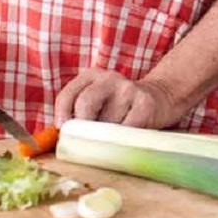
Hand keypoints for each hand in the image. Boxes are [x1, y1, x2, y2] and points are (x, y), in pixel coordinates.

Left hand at [55, 68, 184, 127]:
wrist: (159, 98)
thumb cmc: (119, 107)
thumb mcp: (97, 101)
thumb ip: (77, 114)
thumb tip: (58, 137)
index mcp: (92, 76)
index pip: (68, 96)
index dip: (62, 117)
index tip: (63, 132)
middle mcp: (109, 78)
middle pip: (85, 104)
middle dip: (83, 127)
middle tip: (87, 140)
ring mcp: (128, 89)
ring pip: (106, 123)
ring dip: (106, 137)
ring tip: (114, 134)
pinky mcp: (144, 104)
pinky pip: (125, 131)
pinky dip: (121, 141)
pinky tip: (126, 138)